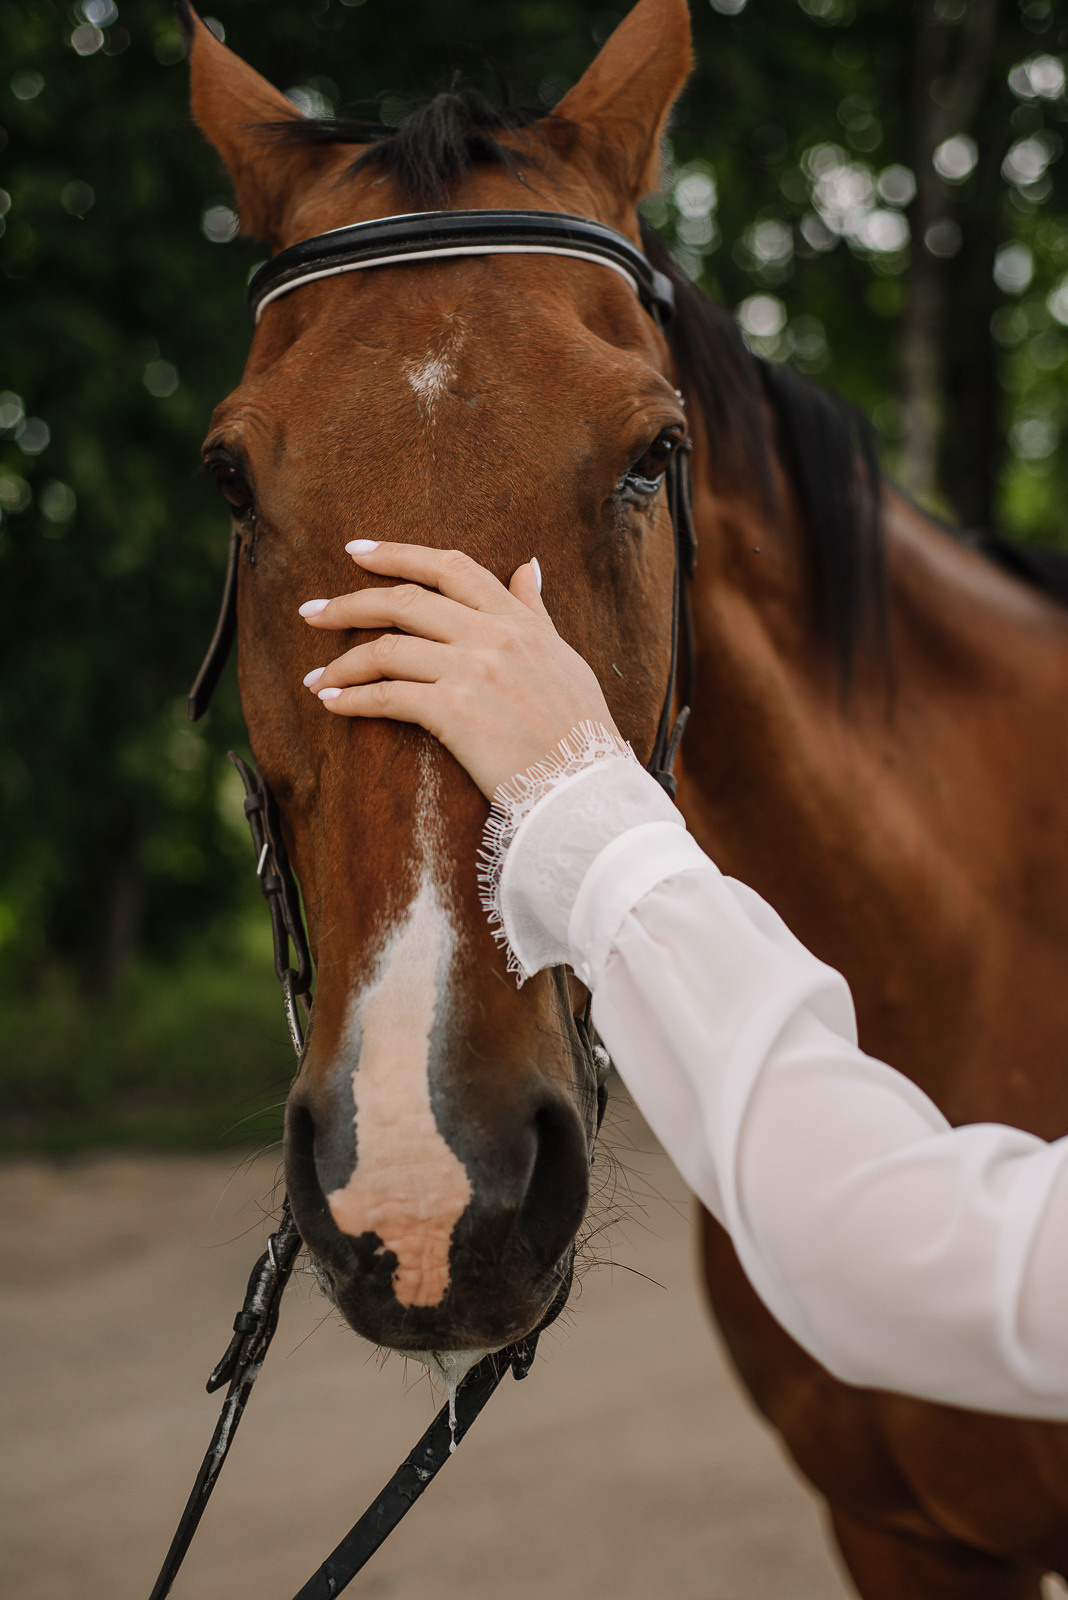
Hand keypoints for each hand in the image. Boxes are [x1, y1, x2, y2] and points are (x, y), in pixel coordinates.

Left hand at [298, 541, 619, 799]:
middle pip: (406, 601)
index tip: (356, 551)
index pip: (449, 567)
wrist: (586, 785)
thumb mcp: (563, 655)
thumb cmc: (578, 727)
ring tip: (316, 678)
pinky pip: (388, 696)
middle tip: (312, 613)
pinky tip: (333, 703)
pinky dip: (353, 698)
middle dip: (349, 604)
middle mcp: (492, 636)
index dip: (397, 553)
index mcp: (516, 620)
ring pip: (387, 649)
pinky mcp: (455, 712)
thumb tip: (527, 566)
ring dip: (342, 663)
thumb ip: (534, 611)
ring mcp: (472, 671)